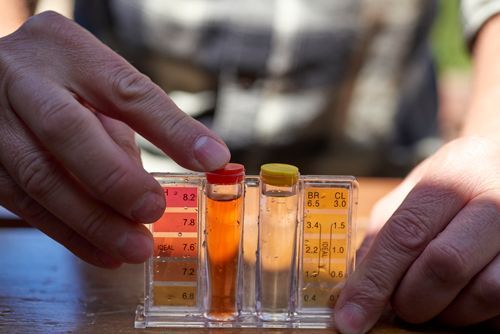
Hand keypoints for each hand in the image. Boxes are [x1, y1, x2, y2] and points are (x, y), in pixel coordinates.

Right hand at [0, 12, 229, 267]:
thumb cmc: (62, 76)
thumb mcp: (98, 80)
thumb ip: (129, 122)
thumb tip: (157, 181)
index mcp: (68, 51)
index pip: (126, 90)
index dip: (171, 128)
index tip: (211, 157)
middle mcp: (24, 80)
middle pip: (68, 132)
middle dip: (115, 180)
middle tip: (153, 211)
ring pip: (40, 178)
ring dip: (92, 221)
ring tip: (133, 246)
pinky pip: (25, 204)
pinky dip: (68, 233)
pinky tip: (101, 250)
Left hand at [335, 136, 499, 332]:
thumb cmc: (454, 183)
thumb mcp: (413, 193)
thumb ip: (384, 234)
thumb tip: (354, 287)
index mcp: (450, 180)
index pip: (406, 236)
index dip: (373, 283)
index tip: (350, 319)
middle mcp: (493, 201)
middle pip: (444, 266)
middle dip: (411, 299)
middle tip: (401, 304)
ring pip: (485, 293)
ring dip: (449, 312)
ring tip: (437, 299)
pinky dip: (479, 315)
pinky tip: (466, 296)